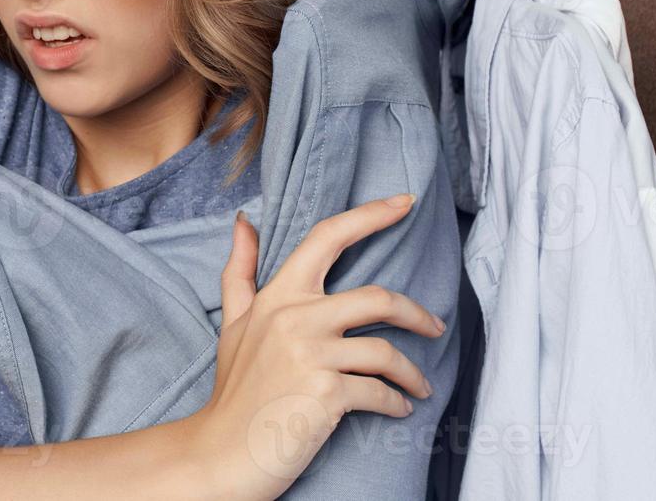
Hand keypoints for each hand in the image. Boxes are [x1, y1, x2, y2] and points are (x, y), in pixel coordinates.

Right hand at [186, 193, 445, 500]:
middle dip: (417, 313)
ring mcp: (310, 354)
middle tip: (434, 326)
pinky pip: (378, 391)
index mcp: (278, 296)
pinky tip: (399, 408)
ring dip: (412, 372)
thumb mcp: (234, 324)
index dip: (369, 215)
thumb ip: (241, 271)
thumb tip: (245, 221)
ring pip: (384, 350)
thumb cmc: (234, 390)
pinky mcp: (325, 392)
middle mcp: (294, 317)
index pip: (327, 237)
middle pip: (376, 297)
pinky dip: (396, 402)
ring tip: (419, 385)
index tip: (405, 202)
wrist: (221, 453)